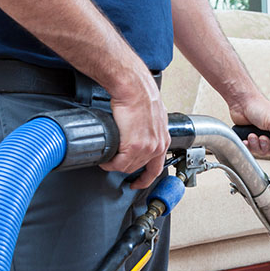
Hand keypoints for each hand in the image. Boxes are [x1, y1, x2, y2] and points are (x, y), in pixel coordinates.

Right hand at [100, 71, 170, 189]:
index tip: (138, 182)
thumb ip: (149, 129)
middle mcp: (157, 146)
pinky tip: (105, 160)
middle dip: (125, 168)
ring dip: (116, 165)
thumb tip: (139, 133)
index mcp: (163, 140)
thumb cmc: (141, 95)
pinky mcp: (134, 146)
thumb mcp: (153, 116)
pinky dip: (110, 163)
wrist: (134, 88)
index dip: (146, 178)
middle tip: (114, 164)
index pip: (156, 168)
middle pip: (138, 168)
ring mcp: (147, 148)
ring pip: (128, 167)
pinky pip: (119, 163)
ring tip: (107, 160)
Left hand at [229, 94, 269, 160]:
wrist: (242, 103)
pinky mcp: (254, 140)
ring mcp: (265, 137)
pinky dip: (249, 145)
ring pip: (264, 152)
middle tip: (262, 138)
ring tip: (252, 135)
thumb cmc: (260, 107)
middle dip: (266, 146)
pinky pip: (253, 150)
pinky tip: (247, 138)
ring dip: (257, 145)